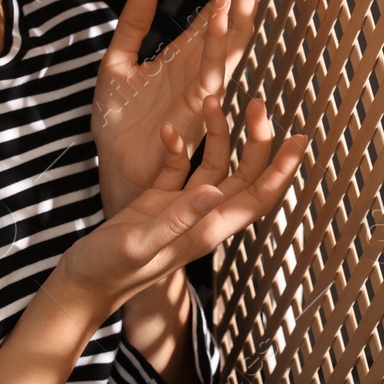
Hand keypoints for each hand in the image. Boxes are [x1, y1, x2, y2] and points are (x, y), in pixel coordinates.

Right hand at [53, 92, 306, 324]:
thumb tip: (213, 192)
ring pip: (215, 165)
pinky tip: (165, 129)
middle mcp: (202, 218)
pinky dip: (177, 145)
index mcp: (206, 231)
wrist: (83, 283)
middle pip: (245, 176)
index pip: (258, 196)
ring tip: (211, 100)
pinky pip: (179, 167)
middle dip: (257, 140)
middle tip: (258, 102)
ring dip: (218, 133)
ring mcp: (181, 208)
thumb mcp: (140, 244)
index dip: (282, 169)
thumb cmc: (109, 270)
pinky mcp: (158, 201)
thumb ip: (176, 219)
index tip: (300, 138)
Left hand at [92, 0, 269, 210]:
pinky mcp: (194, 111)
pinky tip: (220, 16)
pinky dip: (217, 45)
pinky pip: (210, 73)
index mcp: (188, 55)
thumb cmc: (120, 126)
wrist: (114, 169)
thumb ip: (133, 25)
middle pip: (234, 17)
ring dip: (238, 8)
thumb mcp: (117, 64)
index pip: (219, 6)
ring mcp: (203, 89)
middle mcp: (203, 69)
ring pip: (230, 42)